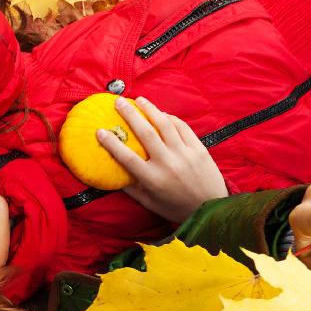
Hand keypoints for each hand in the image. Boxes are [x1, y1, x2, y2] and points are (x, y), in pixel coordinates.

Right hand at [100, 98, 226, 223]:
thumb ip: (132, 189)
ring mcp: (185, 154)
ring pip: (165, 124)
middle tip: (119, 102)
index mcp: (153, 179)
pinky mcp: (199, 149)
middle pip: (146, 133)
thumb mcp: (150, 204)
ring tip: (140, 100)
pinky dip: (171, 118)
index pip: (127, 158)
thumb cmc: (177, 208)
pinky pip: (183, 128)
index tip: (100, 131)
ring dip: (151, 109)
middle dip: (130, 114)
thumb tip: (114, 176)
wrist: (211, 210)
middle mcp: (167, 163)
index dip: (111, 143)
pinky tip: (163, 114)